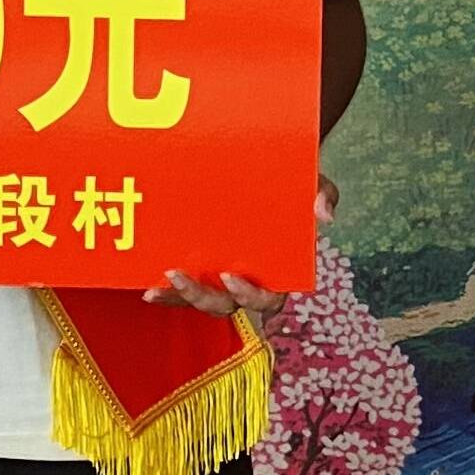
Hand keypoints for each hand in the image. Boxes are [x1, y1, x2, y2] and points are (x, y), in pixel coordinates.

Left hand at [145, 174, 337, 322]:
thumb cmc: (290, 181)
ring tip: (159, 282)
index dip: (251, 296)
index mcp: (278, 270)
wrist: (264, 167)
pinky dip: (168, 293)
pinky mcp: (200, 268)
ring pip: (202, 301)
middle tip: (181, 276)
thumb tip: (324, 214)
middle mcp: (248, 280)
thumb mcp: (311, 181)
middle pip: (227, 306)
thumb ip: (322, 192)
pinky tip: (149, 288)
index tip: (231, 277)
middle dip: (203, 297)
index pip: (269, 298)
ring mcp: (221, 277)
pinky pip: (183, 290)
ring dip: (180, 297)